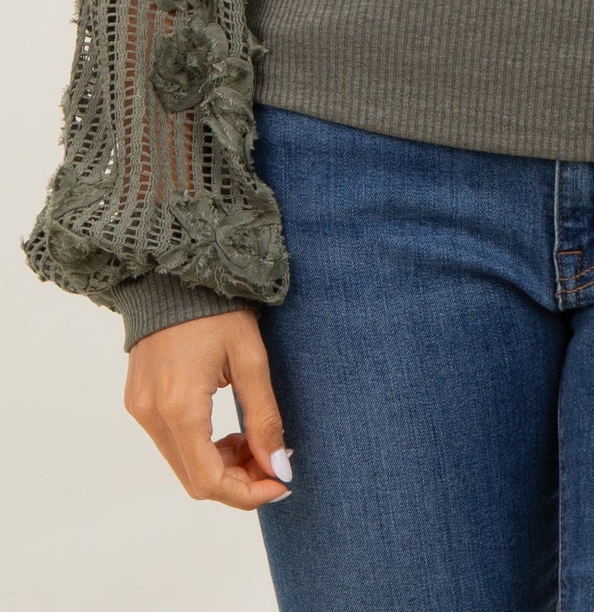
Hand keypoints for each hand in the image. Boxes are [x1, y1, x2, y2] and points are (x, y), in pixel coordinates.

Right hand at [124, 307, 293, 507]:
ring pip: (182, 464)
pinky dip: (202, 448)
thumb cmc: (218, 309)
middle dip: (238, 481)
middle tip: (275, 461)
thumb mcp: (251, 359)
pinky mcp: (138, 401)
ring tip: (256, 440)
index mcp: (179, 407)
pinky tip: (229, 429)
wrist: (175, 271)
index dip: (247, 494)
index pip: (208, 481)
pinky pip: (171, 443)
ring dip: (221, 465)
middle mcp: (151, 416)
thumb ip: (264, 418)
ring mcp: (140, 409)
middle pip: (194, 479)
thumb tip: (279, 468)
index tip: (282, 483)